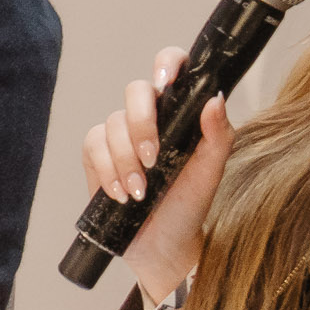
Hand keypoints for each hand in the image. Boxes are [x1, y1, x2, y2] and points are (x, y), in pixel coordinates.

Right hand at [82, 42, 236, 301]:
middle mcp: (149, 117)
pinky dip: (106, 170)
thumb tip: (213, 99)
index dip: (166, 64)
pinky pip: (92, 145)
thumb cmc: (190, 205)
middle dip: (141, 124)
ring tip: (140, 191)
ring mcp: (121, 135)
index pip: (171, 68)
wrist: (164, 244)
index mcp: (180, 112)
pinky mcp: (97, 155)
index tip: (166, 85)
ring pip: (112, 124)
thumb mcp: (211, 172)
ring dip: (125, 160)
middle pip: (135, 91)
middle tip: (153, 159)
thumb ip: (218, 135)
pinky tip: (121, 193)